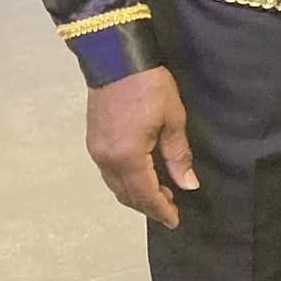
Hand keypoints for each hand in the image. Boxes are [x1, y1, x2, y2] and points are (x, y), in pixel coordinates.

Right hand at [85, 67, 197, 228]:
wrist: (116, 59)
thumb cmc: (151, 87)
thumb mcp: (173, 119)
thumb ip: (178, 155)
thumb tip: (188, 185)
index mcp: (128, 157)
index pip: (145, 194)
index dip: (161, 209)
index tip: (174, 221)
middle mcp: (106, 160)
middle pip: (126, 194)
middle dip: (148, 206)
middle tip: (170, 209)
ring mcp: (96, 151)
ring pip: (115, 185)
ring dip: (135, 194)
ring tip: (160, 194)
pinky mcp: (93, 141)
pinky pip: (108, 173)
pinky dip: (125, 181)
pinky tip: (141, 176)